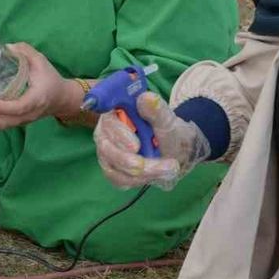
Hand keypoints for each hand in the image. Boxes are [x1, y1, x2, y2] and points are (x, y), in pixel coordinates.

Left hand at [0, 42, 70, 128]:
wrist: (62, 98)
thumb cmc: (51, 78)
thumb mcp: (41, 61)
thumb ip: (25, 51)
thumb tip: (6, 47)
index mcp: (36, 99)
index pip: (19, 107)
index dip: (4, 107)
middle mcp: (28, 113)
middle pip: (5, 122)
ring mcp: (22, 120)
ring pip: (0, 125)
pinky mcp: (17, 121)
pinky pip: (1, 124)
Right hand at [93, 92, 210, 189]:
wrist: (173, 151)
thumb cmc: (167, 131)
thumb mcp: (167, 121)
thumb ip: (156, 111)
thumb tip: (147, 97)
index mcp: (116, 112)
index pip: (108, 120)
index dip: (118, 133)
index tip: (135, 146)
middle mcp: (105, 132)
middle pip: (106, 147)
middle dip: (130, 160)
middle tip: (156, 164)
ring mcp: (106, 152)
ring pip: (113, 167)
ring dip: (142, 172)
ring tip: (169, 168)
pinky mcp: (111, 169)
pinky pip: (118, 179)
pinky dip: (139, 180)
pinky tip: (156, 175)